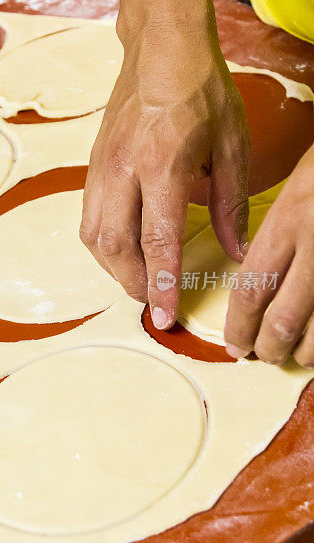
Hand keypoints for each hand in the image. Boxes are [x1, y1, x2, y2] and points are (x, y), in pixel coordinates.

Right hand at [80, 32, 250, 329]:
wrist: (160, 47)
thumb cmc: (201, 89)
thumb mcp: (232, 144)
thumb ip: (230, 204)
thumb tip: (235, 251)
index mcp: (162, 162)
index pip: (157, 239)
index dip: (162, 284)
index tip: (165, 317)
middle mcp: (123, 168)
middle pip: (116, 246)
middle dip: (133, 283)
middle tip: (155, 303)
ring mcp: (101, 166)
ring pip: (94, 236)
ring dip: (114, 268)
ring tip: (139, 282)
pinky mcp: (93, 164)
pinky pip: (89, 217)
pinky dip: (104, 245)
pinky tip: (123, 251)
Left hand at [224, 144, 313, 367]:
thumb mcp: (298, 187)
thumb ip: (276, 235)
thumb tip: (259, 284)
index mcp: (289, 222)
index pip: (251, 291)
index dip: (239, 328)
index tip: (236, 344)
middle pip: (283, 322)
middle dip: (270, 348)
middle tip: (265, 356)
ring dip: (306, 353)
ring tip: (299, 355)